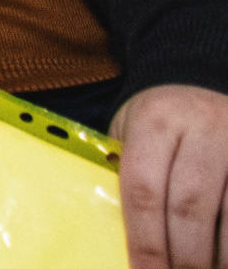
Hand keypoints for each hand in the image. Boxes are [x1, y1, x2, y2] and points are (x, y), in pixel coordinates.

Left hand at [114, 83, 227, 267]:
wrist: (197, 89)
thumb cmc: (156, 126)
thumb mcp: (130, 136)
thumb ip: (128, 179)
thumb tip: (124, 248)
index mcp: (155, 121)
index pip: (144, 189)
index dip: (145, 240)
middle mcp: (203, 127)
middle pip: (190, 205)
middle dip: (185, 255)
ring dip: (221, 255)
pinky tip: (227, 259)